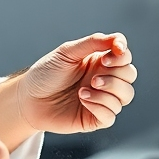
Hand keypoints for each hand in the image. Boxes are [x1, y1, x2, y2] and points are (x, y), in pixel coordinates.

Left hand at [16, 33, 135, 134]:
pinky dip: (100, 106)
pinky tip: (82, 99)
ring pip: (126, 95)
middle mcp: (104, 79)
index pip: (124, 55)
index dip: (123, 53)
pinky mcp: (95, 118)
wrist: (28, 99)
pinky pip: (112, 115)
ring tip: (83, 89)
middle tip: (94, 77)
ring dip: (108, 90)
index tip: (115, 50)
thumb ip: (92, 43)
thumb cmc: (45, 74)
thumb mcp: (67, 52)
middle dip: (116, 75)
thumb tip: (116, 39)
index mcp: (99, 61)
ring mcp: (101, 99)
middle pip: (130, 75)